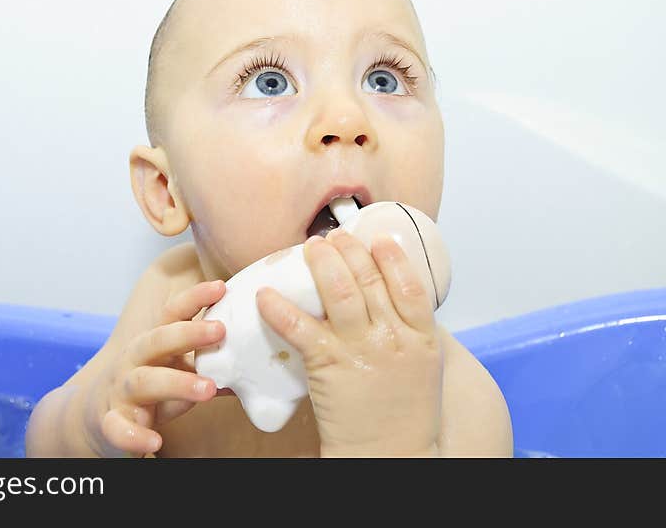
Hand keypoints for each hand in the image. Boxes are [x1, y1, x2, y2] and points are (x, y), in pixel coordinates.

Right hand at [85, 280, 226, 456]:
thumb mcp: (176, 374)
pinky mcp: (110, 423)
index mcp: (153, 345)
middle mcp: (135, 362)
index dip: (194, 299)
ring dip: (176, 383)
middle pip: (157, 341)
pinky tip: (155, 441)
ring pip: (144, 382)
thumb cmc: (149, 392)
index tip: (221, 287)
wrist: (98, 422)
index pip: (171, 315)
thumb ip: (208, 368)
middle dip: (187, 333)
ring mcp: (120, 392)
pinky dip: (134, 435)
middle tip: (220, 330)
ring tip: (208, 390)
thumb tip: (254, 363)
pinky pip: (119, 428)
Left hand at [256, 229, 442, 456]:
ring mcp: (361, 351)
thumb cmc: (406, 414)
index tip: (376, 238)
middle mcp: (393, 339)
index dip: (392, 256)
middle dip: (350, 250)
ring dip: (323, 264)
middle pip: (371, 280)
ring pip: (341, 293)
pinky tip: (266, 295)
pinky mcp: (329, 366)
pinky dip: (280, 308)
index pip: (409, 285)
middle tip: (333, 236)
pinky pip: (301, 328)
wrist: (390, 455)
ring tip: (310, 247)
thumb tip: (396, 294)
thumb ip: (412, 329)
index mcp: (421, 339)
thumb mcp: (424, 365)